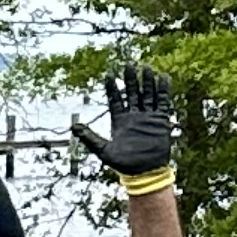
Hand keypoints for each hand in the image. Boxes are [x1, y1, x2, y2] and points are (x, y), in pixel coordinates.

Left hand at [70, 61, 173, 182]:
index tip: (109, 74)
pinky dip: (163, 91)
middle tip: (128, 64)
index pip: (115, 99)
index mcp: (119, 121)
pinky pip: (162, 102)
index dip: (112, 87)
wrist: (144, 172)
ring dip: (146, 82)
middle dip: (130, 79)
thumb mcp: (103, 150)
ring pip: (147, 94)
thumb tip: (73, 127)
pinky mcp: (160, 120)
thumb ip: (89, 137)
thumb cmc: (123, 164)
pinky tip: (163, 78)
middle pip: (132, 93)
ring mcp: (147, 117)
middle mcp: (133, 116)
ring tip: (145, 67)